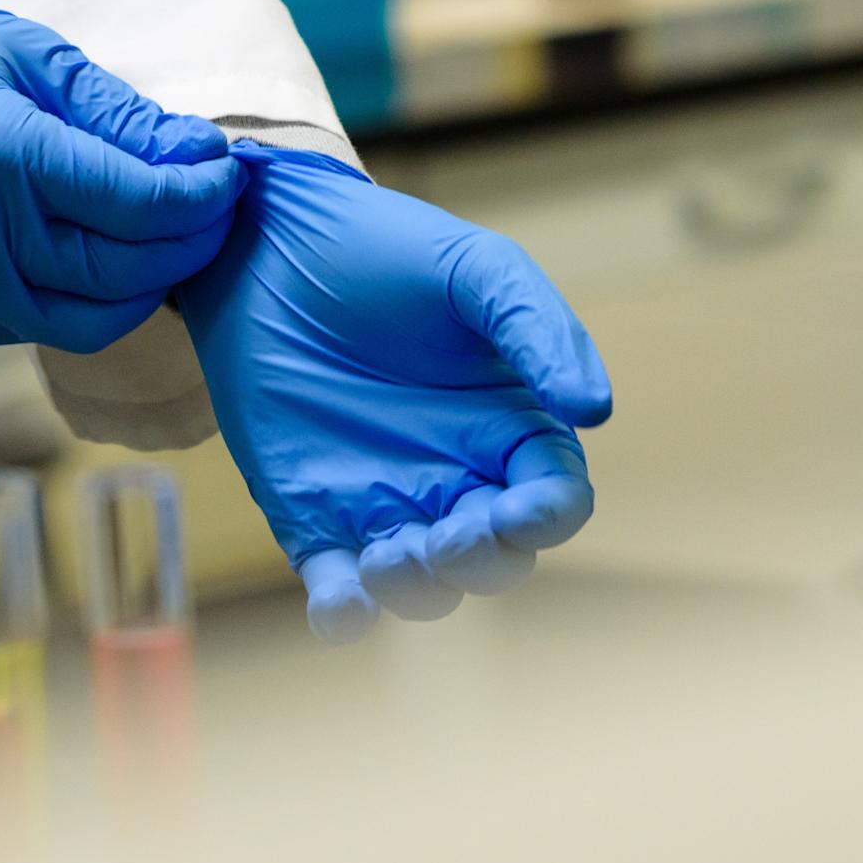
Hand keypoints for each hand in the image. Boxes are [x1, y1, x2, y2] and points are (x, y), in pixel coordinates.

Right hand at [0, 0, 242, 353]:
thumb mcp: (21, 53)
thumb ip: (116, 115)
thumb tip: (201, 155)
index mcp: (4, 157)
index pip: (144, 206)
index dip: (204, 196)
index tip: (226, 171)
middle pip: (127, 274)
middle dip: (185, 244)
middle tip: (207, 206)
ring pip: (87, 321)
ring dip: (139, 284)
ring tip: (157, 234)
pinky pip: (32, 324)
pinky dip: (78, 296)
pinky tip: (86, 249)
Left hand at [175, 144, 613, 641]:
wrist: (266, 247)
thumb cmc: (383, 252)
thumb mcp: (476, 270)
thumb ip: (538, 330)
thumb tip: (596, 410)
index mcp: (509, 429)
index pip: (552, 501)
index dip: (545, 519)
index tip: (517, 513)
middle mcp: (456, 478)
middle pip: (496, 559)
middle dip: (481, 562)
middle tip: (444, 537)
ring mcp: (385, 504)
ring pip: (425, 588)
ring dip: (417, 590)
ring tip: (389, 554)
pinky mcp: (314, 518)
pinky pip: (338, 590)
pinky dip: (343, 615)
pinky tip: (340, 606)